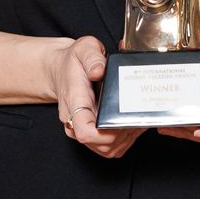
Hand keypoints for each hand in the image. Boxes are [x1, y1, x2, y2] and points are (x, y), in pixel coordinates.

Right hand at [50, 35, 144, 158]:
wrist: (61, 70)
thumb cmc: (73, 62)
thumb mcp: (83, 49)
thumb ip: (92, 58)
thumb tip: (100, 71)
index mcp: (74, 103)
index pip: (86, 132)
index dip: (106, 133)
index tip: (121, 120)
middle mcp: (75, 122)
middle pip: (102, 145)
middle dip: (125, 134)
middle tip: (138, 115)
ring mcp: (81, 131)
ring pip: (108, 149)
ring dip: (127, 138)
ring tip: (138, 120)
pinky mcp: (90, 136)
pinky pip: (110, 148)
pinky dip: (125, 140)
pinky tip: (132, 125)